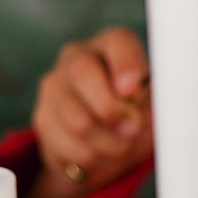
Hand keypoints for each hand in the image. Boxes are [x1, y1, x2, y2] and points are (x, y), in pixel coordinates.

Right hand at [26, 27, 152, 197]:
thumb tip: (144, 98)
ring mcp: (55, 86)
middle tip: (133, 129)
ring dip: (107, 142)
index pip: (117, 41)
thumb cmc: (139, 114)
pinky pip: (64, 142)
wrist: (107, 147)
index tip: (133, 91)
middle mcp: (78, 57)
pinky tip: (101, 154)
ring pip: (75, 116)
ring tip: (123, 147)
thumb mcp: (155, 102)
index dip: (126, 64)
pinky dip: (90, 157)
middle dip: (111, 109)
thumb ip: (154, 96)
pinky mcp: (42, 117)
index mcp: (113, 46)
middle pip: (82, 72)